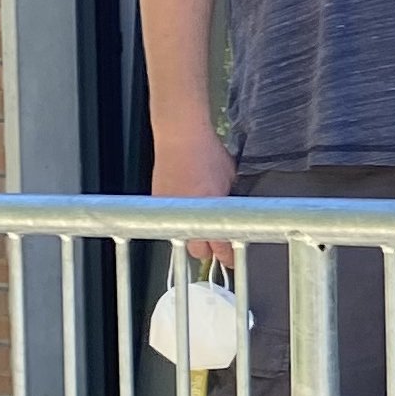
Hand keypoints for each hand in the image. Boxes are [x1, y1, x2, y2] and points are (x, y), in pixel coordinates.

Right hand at [150, 130, 237, 266]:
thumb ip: (232, 201)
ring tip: (198, 221)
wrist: (180, 137)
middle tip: (216, 239)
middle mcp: (189, 217)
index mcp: (212, 213)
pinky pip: (169, 222)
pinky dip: (177, 219)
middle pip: (198, 251)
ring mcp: (171, 212)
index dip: (228, 256)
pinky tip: (185, 207)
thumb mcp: (231, 180)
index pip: (220, 248)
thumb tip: (236, 211)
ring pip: (181, 238)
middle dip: (208, 248)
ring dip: (191, 234)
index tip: (232, 257)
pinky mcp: (158, 204)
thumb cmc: (208, 154)